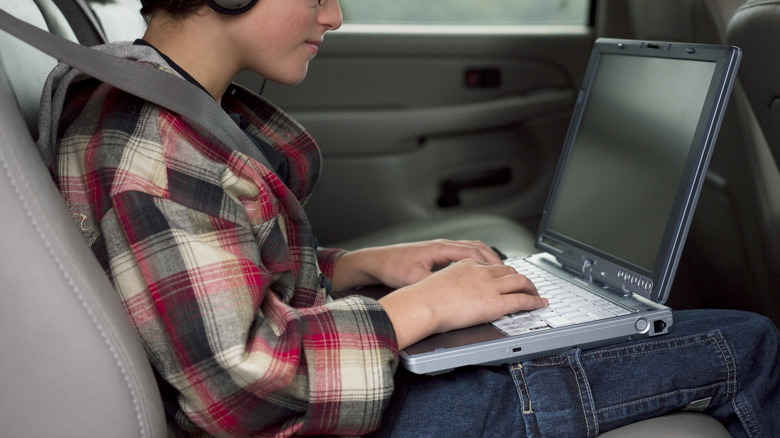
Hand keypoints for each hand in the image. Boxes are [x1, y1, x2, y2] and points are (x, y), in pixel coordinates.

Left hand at [331, 239, 504, 290]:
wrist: (376, 261)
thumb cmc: (392, 267)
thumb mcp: (413, 278)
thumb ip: (433, 282)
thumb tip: (449, 290)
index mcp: (439, 249)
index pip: (473, 250)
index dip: (491, 261)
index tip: (504, 271)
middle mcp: (442, 245)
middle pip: (477, 247)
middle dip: (495, 259)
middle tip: (509, 272)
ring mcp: (439, 248)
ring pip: (470, 248)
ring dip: (486, 258)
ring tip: (498, 271)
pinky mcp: (435, 254)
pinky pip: (462, 253)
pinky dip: (475, 260)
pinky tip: (477, 271)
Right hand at [378, 258, 546, 348]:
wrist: (422, 304)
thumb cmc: (422, 299)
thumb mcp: (437, 283)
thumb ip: (449, 285)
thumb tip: (448, 294)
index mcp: (466, 265)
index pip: (491, 265)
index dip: (502, 272)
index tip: (505, 277)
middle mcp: (481, 272)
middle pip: (509, 270)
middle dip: (520, 277)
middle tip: (526, 285)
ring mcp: (490, 286)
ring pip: (520, 281)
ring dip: (531, 287)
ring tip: (536, 294)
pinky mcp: (496, 302)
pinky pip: (522, 299)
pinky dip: (534, 301)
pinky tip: (539, 304)